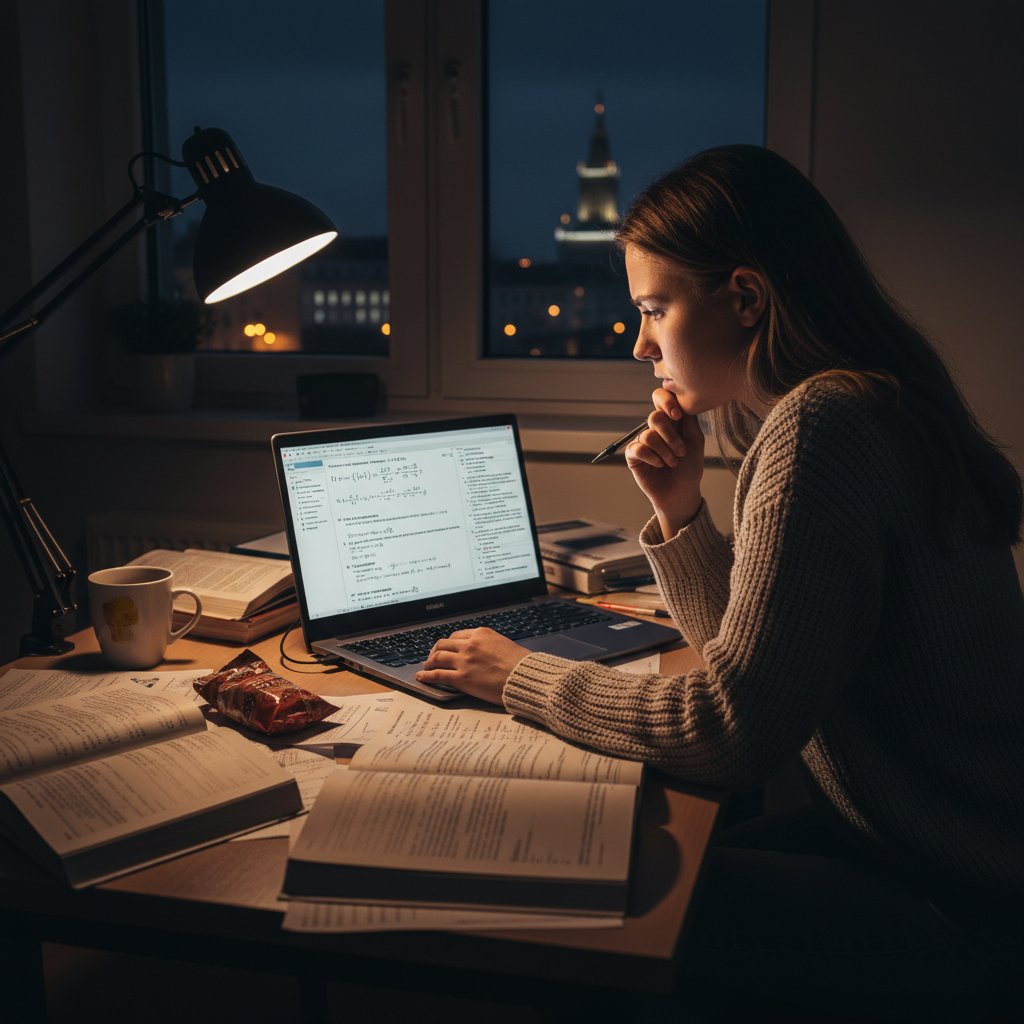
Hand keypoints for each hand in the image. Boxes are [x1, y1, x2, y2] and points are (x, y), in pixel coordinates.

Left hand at [415, 628, 528, 704]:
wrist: (526, 678)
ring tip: (426, 667)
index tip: (446, 649)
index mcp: (481, 634)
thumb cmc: (521, 664)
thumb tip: (481, 652)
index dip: (449, 643)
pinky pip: (437, 674)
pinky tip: (422, 677)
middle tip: (433, 658)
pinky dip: (427, 675)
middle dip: (435, 651)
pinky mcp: (462, 678)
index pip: (457, 635)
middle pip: (443, 644)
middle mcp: (470, 644)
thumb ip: (489, 645)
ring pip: (437, 657)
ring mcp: (464, 661)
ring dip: (429, 662)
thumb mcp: (504, 645)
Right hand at [626, 388, 704, 538]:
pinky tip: (659, 466)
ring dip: (664, 452)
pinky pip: (638, 449)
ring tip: (672, 463)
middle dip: (671, 436)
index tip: (677, 416)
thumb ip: (688, 418)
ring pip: (648, 436)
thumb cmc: (690, 467)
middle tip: (681, 452)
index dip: (667, 401)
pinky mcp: (633, 455)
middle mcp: (655, 428)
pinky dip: (652, 458)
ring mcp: (643, 441)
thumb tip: (680, 398)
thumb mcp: (695, 440)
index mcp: (670, 420)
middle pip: (655, 417)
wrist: (681, 492)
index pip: (661, 397)